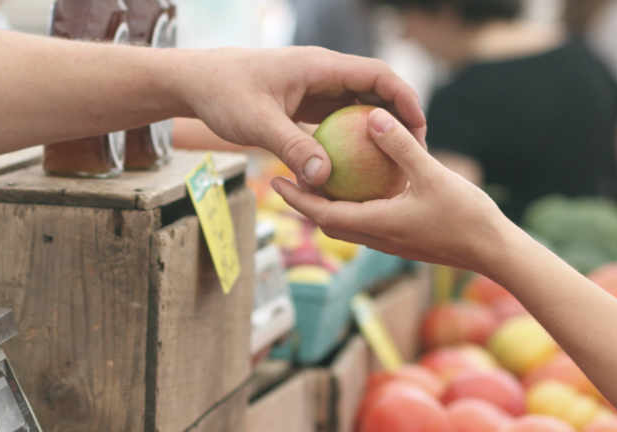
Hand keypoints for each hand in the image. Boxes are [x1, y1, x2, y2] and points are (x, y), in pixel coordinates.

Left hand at [176, 48, 426, 187]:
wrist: (197, 82)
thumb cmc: (224, 94)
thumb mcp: (257, 124)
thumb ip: (292, 148)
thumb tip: (324, 179)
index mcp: (320, 66)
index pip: (377, 75)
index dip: (404, 98)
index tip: (420, 127)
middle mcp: (323, 73)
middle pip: (375, 90)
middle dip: (399, 117)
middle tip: (416, 152)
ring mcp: (315, 88)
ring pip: (358, 106)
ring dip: (377, 131)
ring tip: (394, 164)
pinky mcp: (305, 104)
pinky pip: (338, 120)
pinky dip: (352, 140)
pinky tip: (359, 169)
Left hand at [271, 108, 512, 273]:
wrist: (494, 252)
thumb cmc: (466, 216)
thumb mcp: (432, 174)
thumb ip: (400, 146)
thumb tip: (371, 116)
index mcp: (377, 225)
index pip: (323, 214)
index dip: (297, 198)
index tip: (275, 181)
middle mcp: (378, 238)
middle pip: (328, 223)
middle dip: (304, 203)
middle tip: (286, 178)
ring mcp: (391, 242)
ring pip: (348, 225)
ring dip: (328, 207)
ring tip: (317, 180)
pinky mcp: (404, 240)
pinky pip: (368, 223)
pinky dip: (354, 207)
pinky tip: (361, 186)